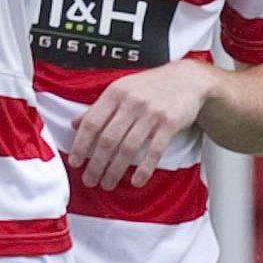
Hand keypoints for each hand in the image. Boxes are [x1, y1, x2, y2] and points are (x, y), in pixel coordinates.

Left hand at [66, 59, 219, 190]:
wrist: (187, 79)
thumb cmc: (149, 86)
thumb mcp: (120, 89)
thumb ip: (98, 107)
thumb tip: (74, 124)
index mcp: (114, 93)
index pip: (92, 122)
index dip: (81, 144)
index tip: (74, 162)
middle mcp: (131, 102)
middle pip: (108, 139)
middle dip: (96, 164)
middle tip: (89, 180)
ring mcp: (151, 113)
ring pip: (128, 148)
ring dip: (115, 170)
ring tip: (107, 184)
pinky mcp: (170, 123)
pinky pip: (154, 151)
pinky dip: (144, 169)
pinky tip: (136, 181)